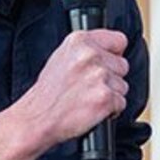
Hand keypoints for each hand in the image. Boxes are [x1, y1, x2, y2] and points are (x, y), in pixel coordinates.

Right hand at [14, 28, 128, 150]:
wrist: (37, 118)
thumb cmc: (48, 94)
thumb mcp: (62, 57)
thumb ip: (87, 50)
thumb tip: (111, 51)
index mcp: (79, 41)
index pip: (119, 40)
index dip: (114, 55)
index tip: (107, 63)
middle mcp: (90, 55)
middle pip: (123, 65)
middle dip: (111, 78)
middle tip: (89, 87)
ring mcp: (98, 76)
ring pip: (123, 85)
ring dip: (110, 95)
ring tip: (88, 98)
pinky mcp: (105, 97)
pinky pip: (121, 103)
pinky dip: (110, 110)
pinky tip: (91, 109)